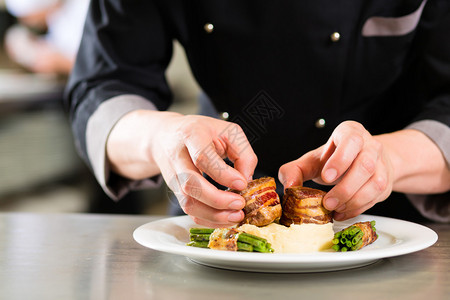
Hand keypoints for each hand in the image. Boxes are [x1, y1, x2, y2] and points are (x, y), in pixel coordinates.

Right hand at [107, 111, 257, 226]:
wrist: (165, 136)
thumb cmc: (202, 132)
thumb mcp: (228, 131)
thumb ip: (243, 153)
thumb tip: (246, 180)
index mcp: (192, 135)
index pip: (203, 158)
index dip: (223, 174)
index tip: (242, 184)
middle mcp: (178, 157)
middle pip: (191, 184)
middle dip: (217, 199)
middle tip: (240, 203)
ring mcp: (174, 177)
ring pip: (188, 202)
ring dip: (214, 215)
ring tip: (236, 215)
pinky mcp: (175, 191)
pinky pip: (189, 211)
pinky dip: (208, 219)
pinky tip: (225, 218)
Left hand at [278, 121, 393, 219]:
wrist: (358, 162)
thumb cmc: (332, 160)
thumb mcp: (311, 161)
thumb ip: (294, 170)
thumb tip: (290, 187)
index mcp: (350, 132)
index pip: (351, 140)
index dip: (340, 159)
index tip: (326, 177)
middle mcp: (369, 145)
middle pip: (365, 165)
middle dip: (345, 188)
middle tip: (327, 202)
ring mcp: (381, 163)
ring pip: (376, 183)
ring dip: (353, 200)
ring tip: (334, 208)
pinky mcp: (385, 182)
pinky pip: (377, 197)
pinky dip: (359, 208)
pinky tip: (343, 212)